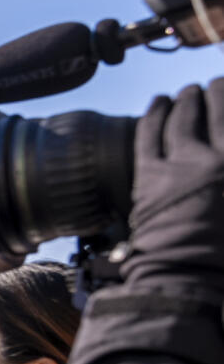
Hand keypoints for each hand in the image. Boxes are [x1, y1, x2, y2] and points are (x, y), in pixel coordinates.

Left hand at [124, 79, 223, 287]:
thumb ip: (223, 175)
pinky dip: (154, 115)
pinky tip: (159, 103)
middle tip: (213, 86)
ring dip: (186, 100)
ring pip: (183, 118)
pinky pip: (148, 134)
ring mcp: (181, 164)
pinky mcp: (149, 176)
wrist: (188, 277)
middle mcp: (216, 159)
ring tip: (187, 93)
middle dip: (215, 93)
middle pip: (218, 110)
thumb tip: (218, 162)